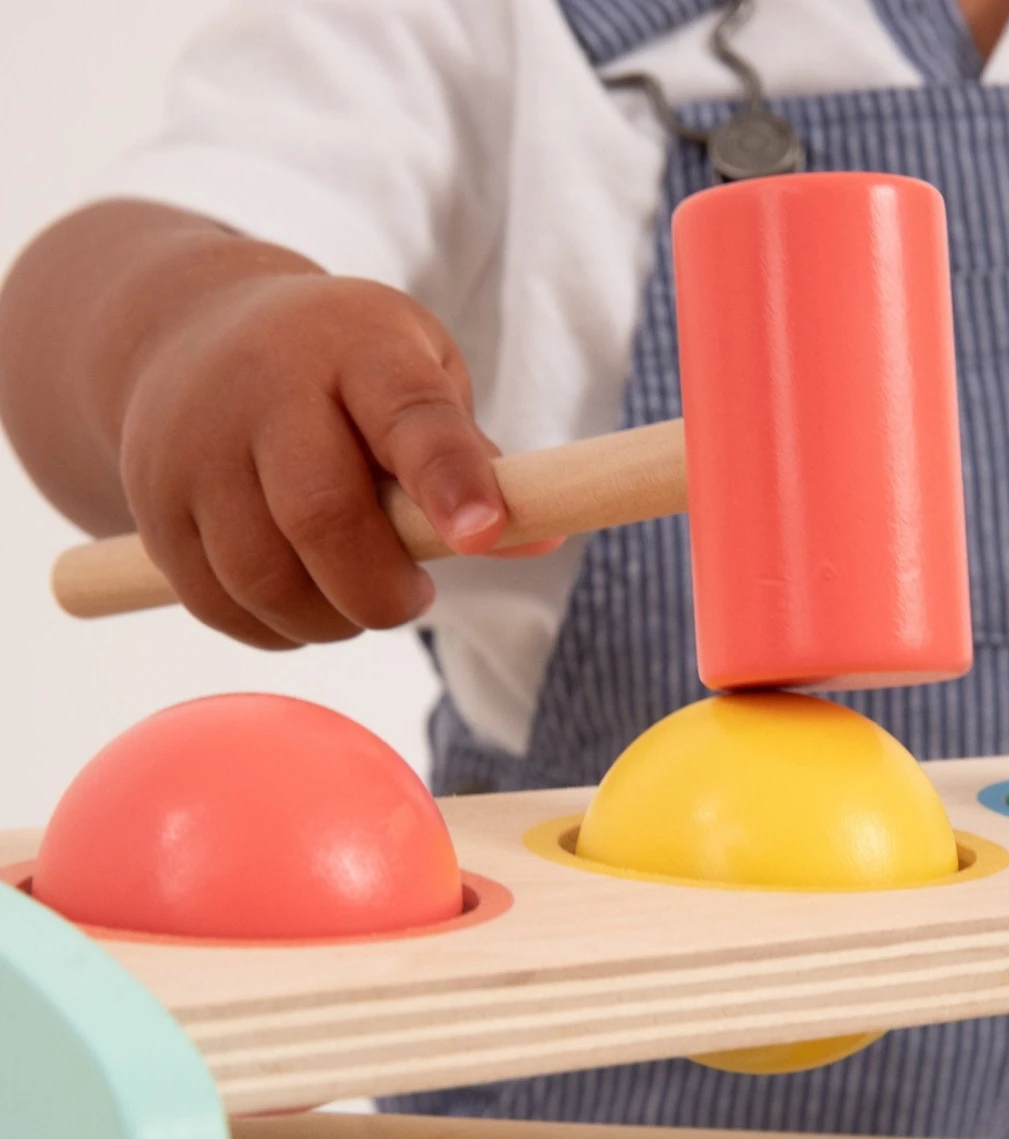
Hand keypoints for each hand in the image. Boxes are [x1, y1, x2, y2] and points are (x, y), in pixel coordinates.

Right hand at [118, 271, 520, 647]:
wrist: (190, 330)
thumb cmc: (342, 370)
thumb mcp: (417, 375)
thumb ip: (471, 459)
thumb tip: (544, 538)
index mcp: (355, 347)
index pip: (409, 415)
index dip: (450, 480)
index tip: (482, 535)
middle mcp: (262, 389)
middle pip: (322, 517)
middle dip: (383, 590)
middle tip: (413, 593)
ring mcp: (193, 450)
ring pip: (265, 579)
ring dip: (334, 619)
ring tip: (360, 593)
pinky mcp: (153, 510)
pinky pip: (222, 606)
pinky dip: (279, 628)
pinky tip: (306, 600)